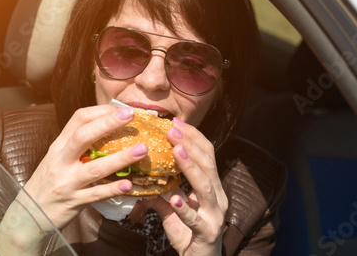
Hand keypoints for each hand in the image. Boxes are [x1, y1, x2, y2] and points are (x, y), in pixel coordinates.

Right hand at [0, 105, 148, 253]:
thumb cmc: (48, 182)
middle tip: (131, 115)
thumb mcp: (57, 158)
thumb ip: (77, 145)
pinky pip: (95, 195)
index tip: (121, 109)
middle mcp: (60, 161)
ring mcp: (66, 182)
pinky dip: (112, 189)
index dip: (101, 111)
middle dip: (108, 124)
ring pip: (94, 168)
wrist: (27, 215)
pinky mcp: (73, 202)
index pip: (78, 119)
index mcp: (59, 146)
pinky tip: (128, 184)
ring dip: (120, 158)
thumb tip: (109, 129)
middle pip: (83, 137)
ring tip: (142, 150)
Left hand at [141, 119, 227, 255]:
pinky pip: (196, 220)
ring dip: (191, 167)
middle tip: (172, 129)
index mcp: (211, 187)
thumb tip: (139, 177)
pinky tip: (174, 199)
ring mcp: (214, 215)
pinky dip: (186, 209)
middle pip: (208, 165)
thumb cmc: (189, 233)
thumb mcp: (173, 208)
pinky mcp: (207, 233)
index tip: (176, 123)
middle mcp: (217, 197)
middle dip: (190, 145)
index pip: (207, 155)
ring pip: (206, 187)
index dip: (193, 137)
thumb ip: (161, 191)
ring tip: (177, 152)